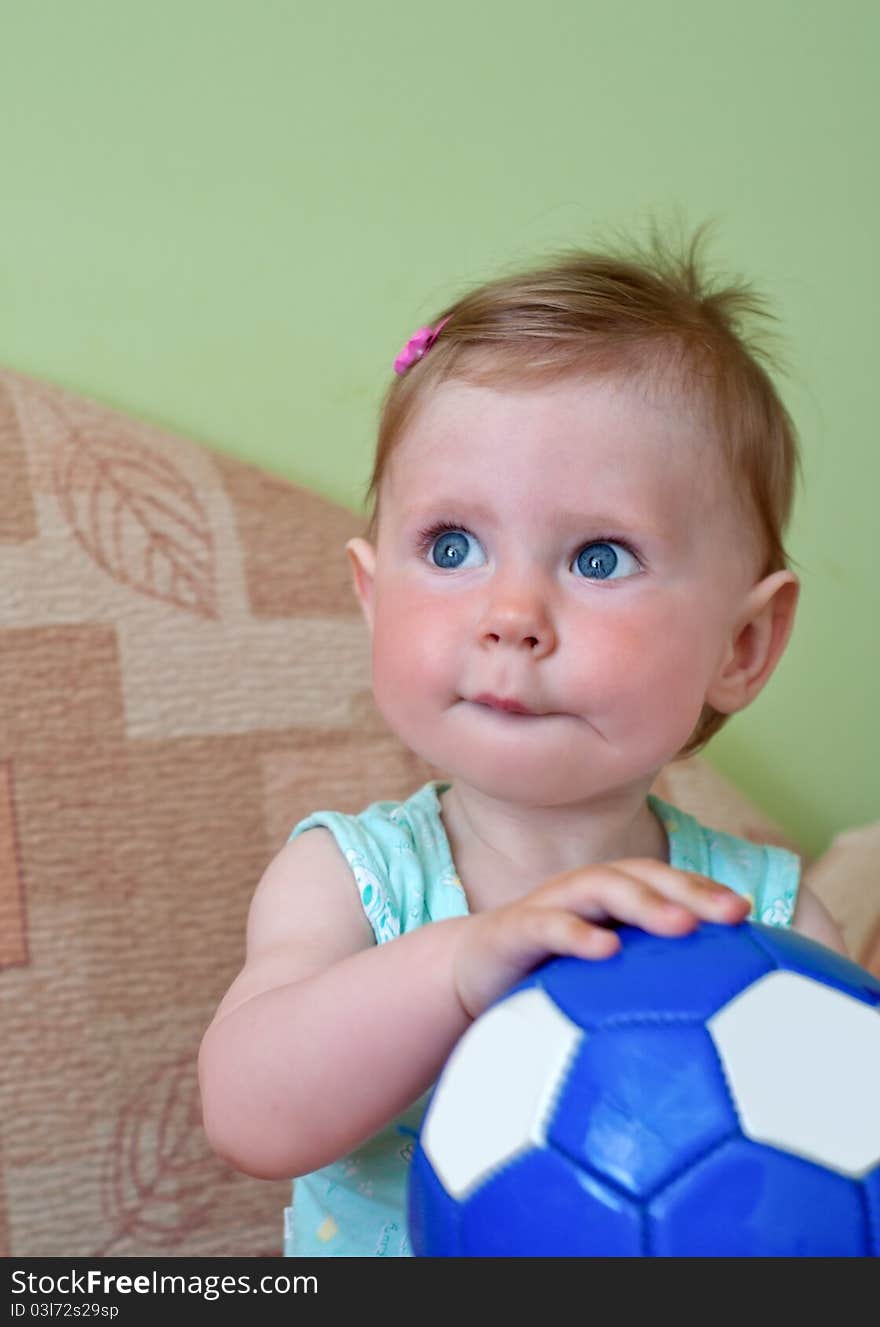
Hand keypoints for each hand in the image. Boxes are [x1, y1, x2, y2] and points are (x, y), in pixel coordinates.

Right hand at [453, 860, 749, 1019]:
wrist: (467, 974)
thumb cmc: (545, 978)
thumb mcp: (599, 982)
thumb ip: (646, 987)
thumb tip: (713, 1035)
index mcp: (610, 901)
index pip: (664, 884)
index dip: (704, 890)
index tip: (748, 916)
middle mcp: (585, 893)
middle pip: (643, 876)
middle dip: (688, 890)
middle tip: (731, 914)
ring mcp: (550, 905)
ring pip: (601, 888)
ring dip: (644, 902)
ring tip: (681, 925)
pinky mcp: (514, 928)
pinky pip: (548, 924)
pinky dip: (577, 932)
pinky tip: (606, 950)